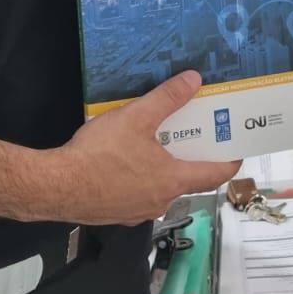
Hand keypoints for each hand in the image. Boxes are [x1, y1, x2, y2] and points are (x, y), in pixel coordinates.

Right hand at [52, 71, 240, 226]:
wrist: (54, 187)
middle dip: (192, 157)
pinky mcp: (115, 213)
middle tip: (193, 133)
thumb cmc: (98, 155)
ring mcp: (137, 211)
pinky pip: (137, 193)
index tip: (237, 148)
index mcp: (172, 181)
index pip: (215, 175)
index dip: (230, 161)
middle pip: (188, 180)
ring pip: (161, 187)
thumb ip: (167, 98)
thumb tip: (193, 80)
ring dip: (163, 167)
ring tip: (157, 141)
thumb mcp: (136, 117)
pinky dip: (140, 177)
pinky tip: (126, 159)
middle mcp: (160, 201)